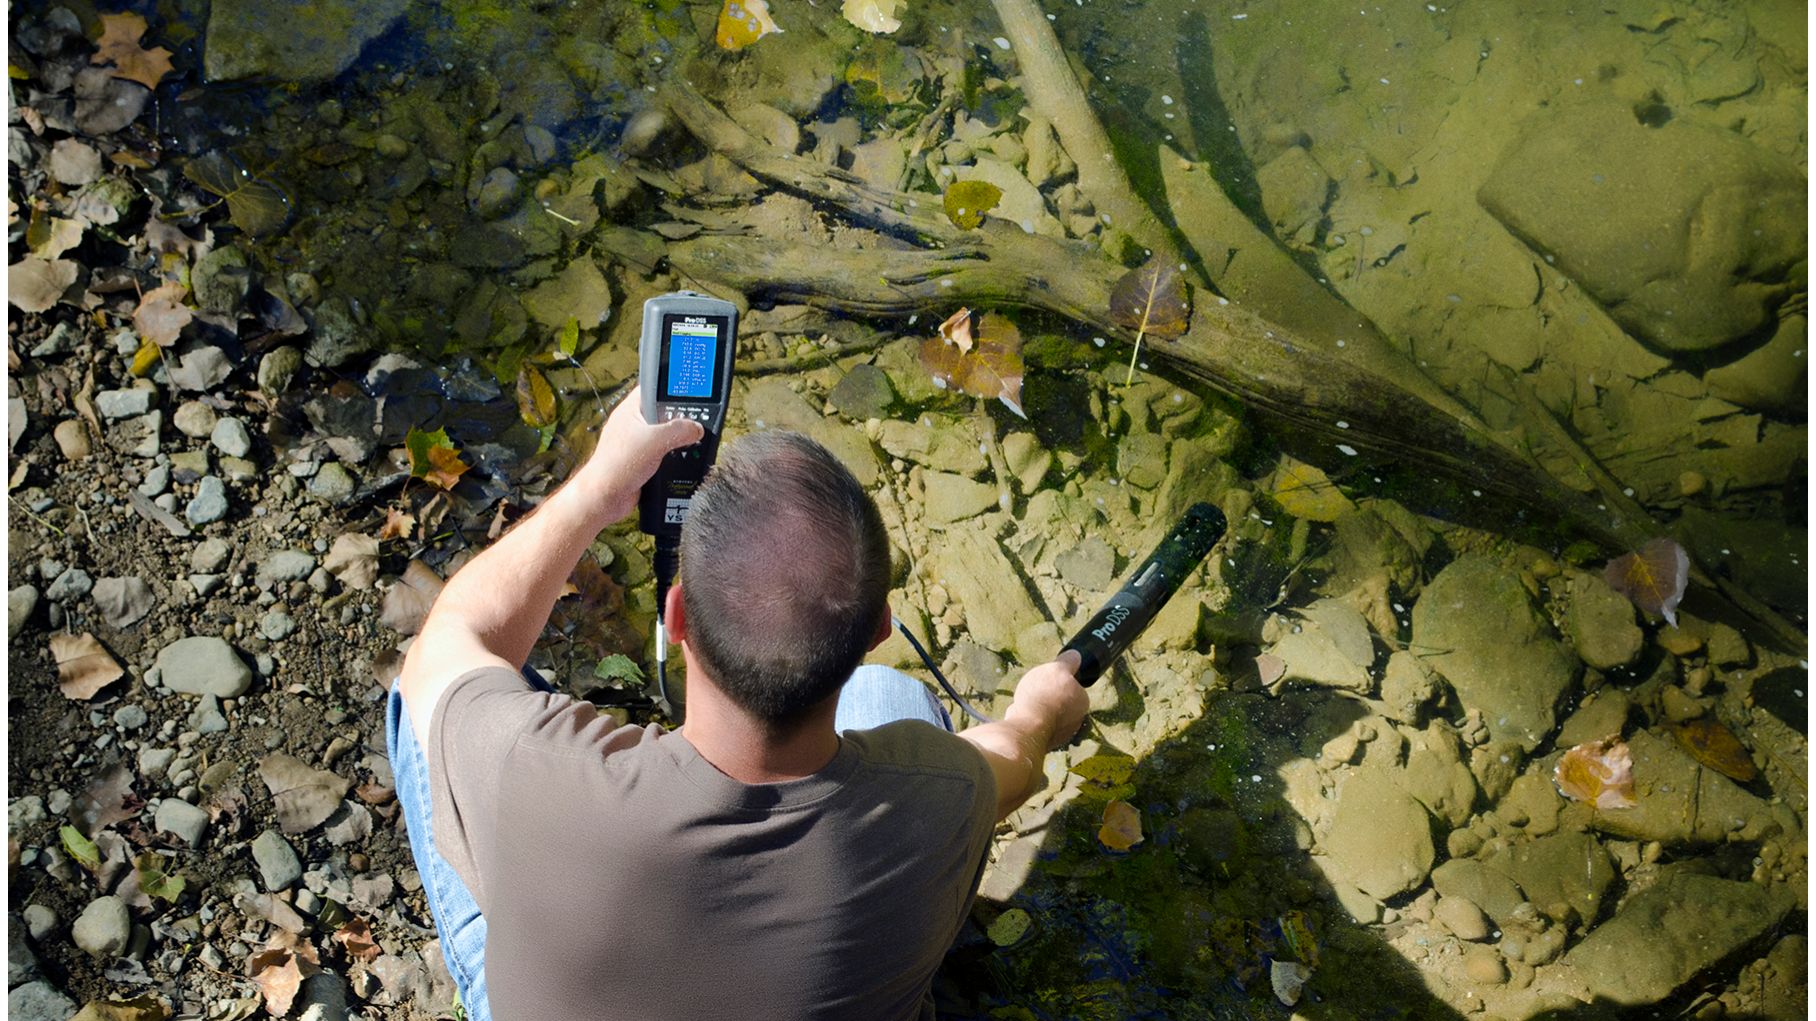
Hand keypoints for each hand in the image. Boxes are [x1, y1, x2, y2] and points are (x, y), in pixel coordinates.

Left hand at [576, 386, 704, 521]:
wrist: (605, 497)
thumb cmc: (617, 466)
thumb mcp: (655, 441)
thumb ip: (679, 430)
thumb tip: (696, 428)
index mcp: (631, 410)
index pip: (654, 390)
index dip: (672, 390)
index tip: (691, 392)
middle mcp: (633, 424)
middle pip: (664, 414)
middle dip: (679, 421)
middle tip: (692, 425)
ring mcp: (637, 442)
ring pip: (665, 435)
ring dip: (676, 441)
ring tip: (686, 444)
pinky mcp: (642, 459)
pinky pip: (663, 452)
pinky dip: (671, 457)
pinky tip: (677, 461)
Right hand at [1012, 649, 1089, 749]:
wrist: (1027, 725)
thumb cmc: (1045, 694)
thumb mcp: (1058, 668)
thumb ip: (1068, 662)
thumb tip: (1076, 655)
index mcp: (1082, 703)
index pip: (1074, 688)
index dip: (1060, 681)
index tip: (1049, 679)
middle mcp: (1075, 722)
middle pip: (1060, 702)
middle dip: (1048, 696)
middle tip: (1036, 689)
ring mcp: (1059, 734)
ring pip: (1047, 714)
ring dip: (1037, 707)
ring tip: (1025, 701)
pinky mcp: (1043, 741)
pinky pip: (1035, 724)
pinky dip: (1028, 718)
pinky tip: (1020, 713)